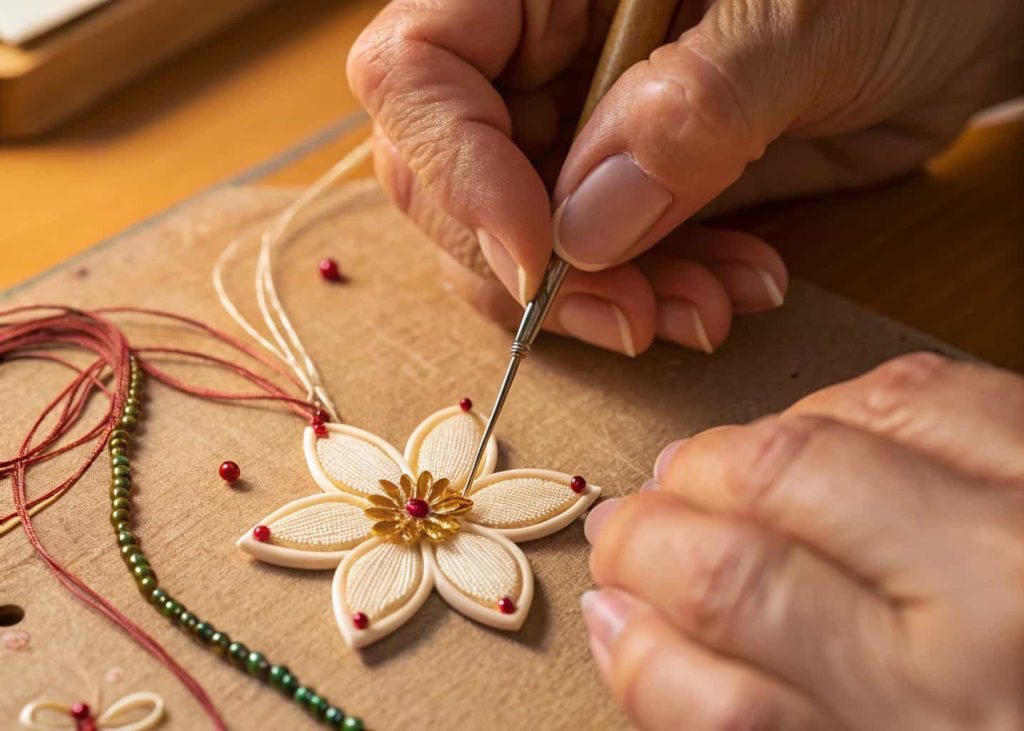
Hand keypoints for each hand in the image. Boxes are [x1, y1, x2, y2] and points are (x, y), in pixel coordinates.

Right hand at [347, 2, 1021, 355]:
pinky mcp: (630, 188)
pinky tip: (733, 291)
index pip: (416, 67)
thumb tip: (577, 231)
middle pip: (447, 176)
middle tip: (627, 317)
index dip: (452, 165)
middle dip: (529, 267)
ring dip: (599, 301)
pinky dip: (653, 298)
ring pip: (519, 242)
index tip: (534, 251)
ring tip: (701, 312)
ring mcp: (581, 126)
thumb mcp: (801, 19)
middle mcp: (544, 54)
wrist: (965, 21)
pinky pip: (597, 266)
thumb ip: (689, 113)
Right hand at [583, 353, 1023, 729]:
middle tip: (632, 529)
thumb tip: (622, 621)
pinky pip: (913, 390)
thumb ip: (738, 718)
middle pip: (743, 565)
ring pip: (809, 451)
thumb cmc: (1015, 709)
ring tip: (705, 478)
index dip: (636, 651)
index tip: (611, 608)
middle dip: (651, 537)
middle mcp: (988, 641)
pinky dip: (831, 404)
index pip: (723, 708)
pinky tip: (811, 436)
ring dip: (724, 459)